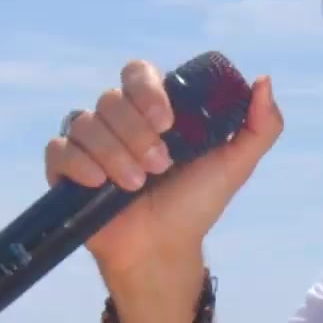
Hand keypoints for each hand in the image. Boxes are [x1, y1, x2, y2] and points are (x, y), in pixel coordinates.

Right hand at [44, 59, 282, 276]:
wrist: (163, 249)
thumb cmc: (195, 204)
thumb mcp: (235, 165)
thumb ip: (260, 126)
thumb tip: (263, 81)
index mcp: (151, 109)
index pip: (137, 74)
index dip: (148, 91)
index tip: (167, 122)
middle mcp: (117, 119)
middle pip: (111, 99)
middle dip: (135, 133)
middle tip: (159, 166)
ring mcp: (89, 143)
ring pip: (85, 123)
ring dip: (114, 154)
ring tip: (135, 185)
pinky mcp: (65, 169)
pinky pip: (58, 149)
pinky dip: (79, 163)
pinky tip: (100, 184)